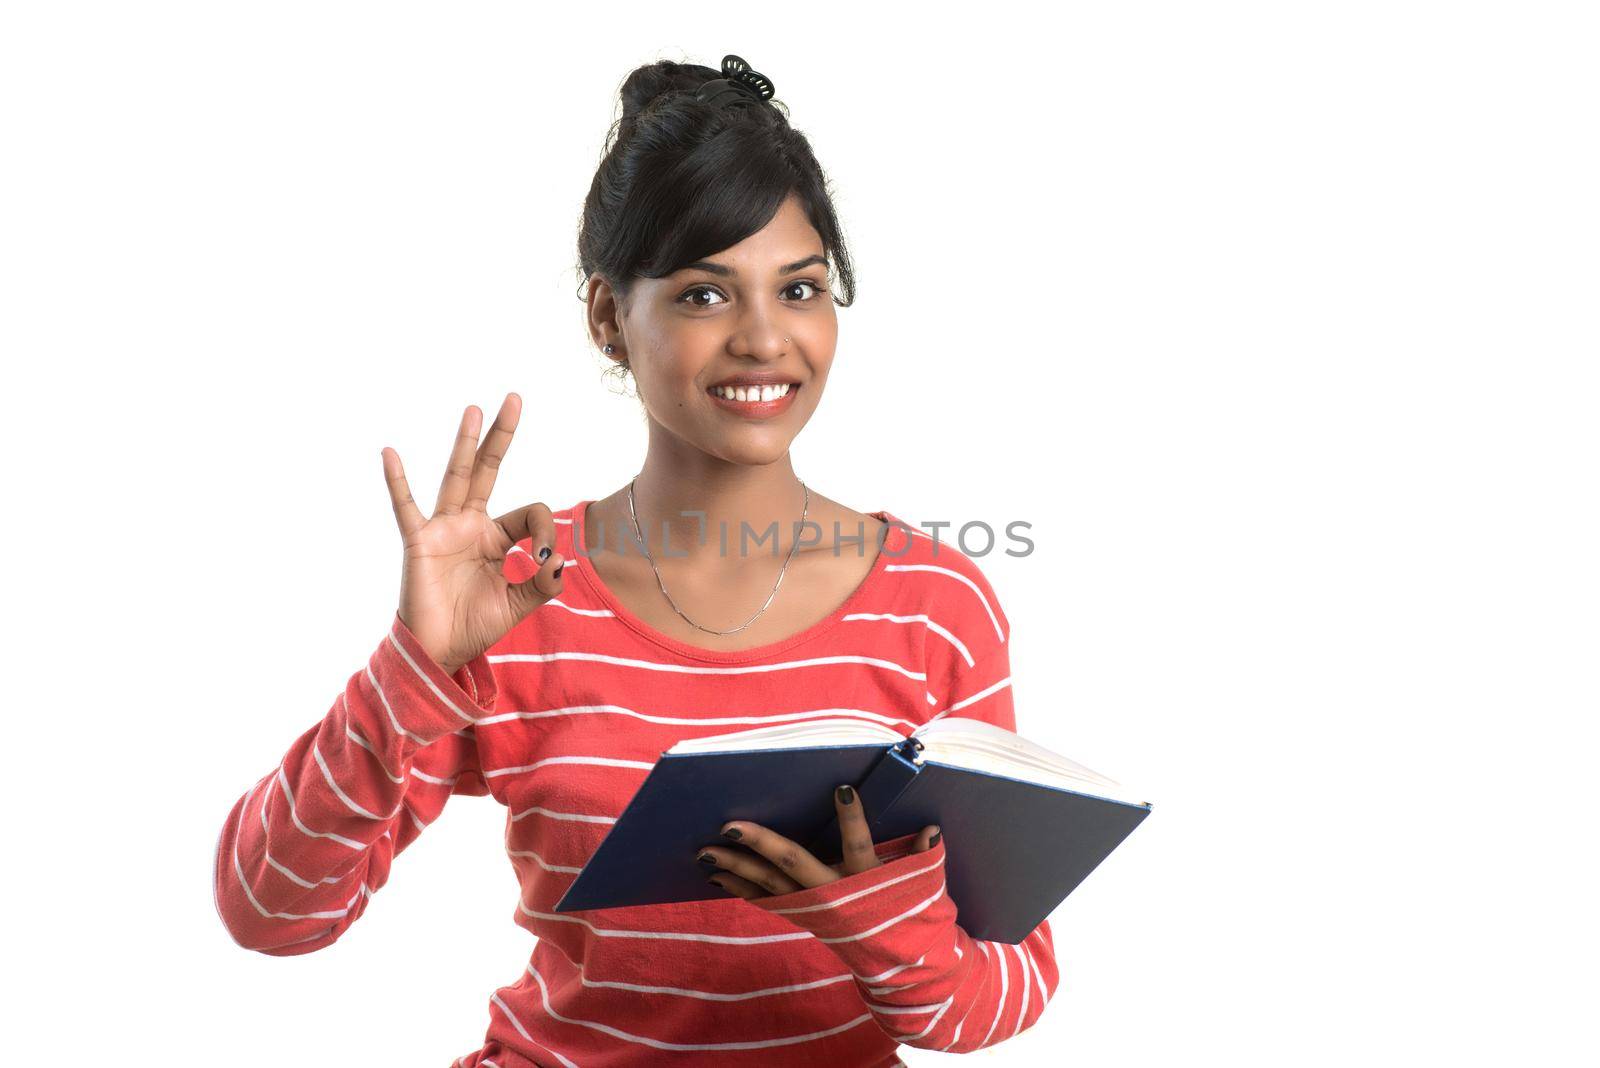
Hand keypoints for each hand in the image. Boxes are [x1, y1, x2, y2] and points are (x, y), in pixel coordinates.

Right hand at [384, 394, 565, 673]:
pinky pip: (406, 507)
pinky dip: (397, 481)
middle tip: (514, 398)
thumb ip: (542, 584)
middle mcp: (469, 525)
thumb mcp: (518, 605)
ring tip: (475, 409)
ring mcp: (443, 529)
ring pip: (457, 477)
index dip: (545, 531)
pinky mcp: (419, 542)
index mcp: (495, 537)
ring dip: (466, 443)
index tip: (545, 560)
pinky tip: (390, 453)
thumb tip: (560, 562)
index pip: (529, 512)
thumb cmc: (474, 626)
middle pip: (488, 471)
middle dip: (501, 436)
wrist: (440, 651)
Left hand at [697, 783, 940, 898]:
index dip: (852, 818)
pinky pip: (766, 900)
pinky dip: (741, 887)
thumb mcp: (923, 887)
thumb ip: (923, 856)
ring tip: (704, 852)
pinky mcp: (802, 915)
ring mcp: (813, 908)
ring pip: (769, 884)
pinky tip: (718, 874)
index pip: (859, 844)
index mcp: (866, 880)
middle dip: (760, 844)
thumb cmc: (911, 916)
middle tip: (729, 825)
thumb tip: (931, 828)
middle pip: (793, 864)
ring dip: (735, 867)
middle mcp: (833, 894)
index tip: (842, 789)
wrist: (898, 965)